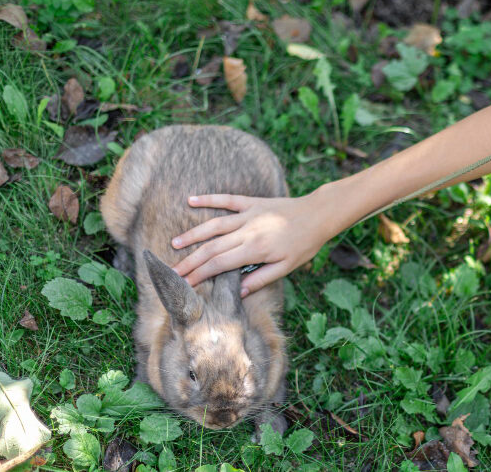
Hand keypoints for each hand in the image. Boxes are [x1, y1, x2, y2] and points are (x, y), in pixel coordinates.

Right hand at [171, 193, 331, 295]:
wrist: (318, 215)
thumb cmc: (304, 244)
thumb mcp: (286, 268)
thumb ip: (260, 279)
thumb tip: (237, 292)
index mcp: (255, 250)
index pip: (220, 264)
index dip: (200, 274)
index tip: (185, 284)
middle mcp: (247, 231)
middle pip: (212, 247)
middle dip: (190, 260)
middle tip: (172, 271)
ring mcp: (248, 215)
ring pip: (214, 225)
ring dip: (193, 234)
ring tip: (175, 243)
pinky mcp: (252, 203)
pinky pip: (227, 200)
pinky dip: (209, 199)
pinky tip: (191, 200)